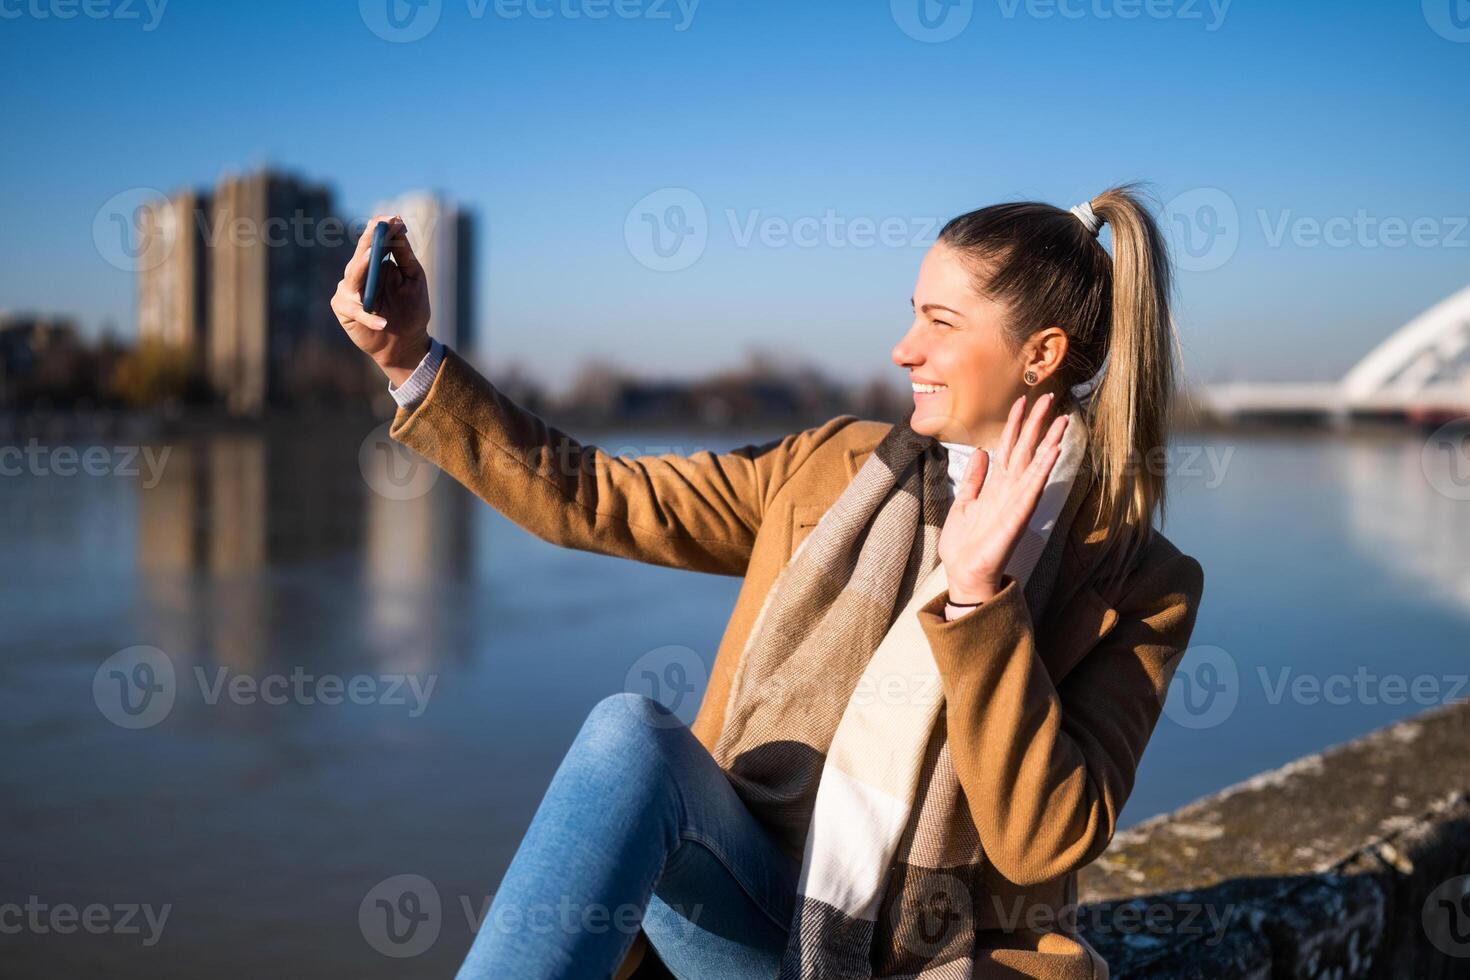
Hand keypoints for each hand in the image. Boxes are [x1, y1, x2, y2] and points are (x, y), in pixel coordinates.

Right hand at [330, 214, 431, 386]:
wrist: (404, 343)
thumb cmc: (411, 310)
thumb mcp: (414, 279)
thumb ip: (405, 256)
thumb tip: (399, 228)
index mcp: (375, 263)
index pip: (374, 241)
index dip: (381, 228)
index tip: (393, 217)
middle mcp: (358, 273)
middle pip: (361, 255)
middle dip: (370, 240)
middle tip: (378, 226)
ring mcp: (348, 291)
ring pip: (353, 278)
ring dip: (362, 268)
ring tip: (371, 258)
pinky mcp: (344, 311)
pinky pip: (356, 311)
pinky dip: (370, 317)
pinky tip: (384, 322)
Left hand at [937, 392, 1069, 603]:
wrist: (963, 571)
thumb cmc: (964, 542)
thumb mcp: (964, 502)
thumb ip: (974, 478)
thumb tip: (980, 452)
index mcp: (996, 485)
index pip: (1008, 446)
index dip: (1014, 423)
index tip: (1022, 399)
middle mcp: (1010, 489)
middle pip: (1026, 449)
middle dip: (1037, 423)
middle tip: (1050, 396)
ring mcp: (1017, 501)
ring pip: (1036, 464)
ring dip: (1049, 441)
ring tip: (1062, 418)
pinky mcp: (1019, 516)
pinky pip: (1034, 488)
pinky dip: (1044, 469)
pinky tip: (1054, 450)